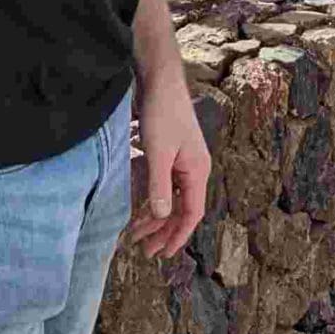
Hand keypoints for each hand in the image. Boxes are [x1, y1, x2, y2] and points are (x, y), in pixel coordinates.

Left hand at [129, 70, 209, 259]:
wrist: (161, 79)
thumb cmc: (162, 113)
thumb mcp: (157, 151)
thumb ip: (160, 185)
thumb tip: (162, 215)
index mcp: (198, 170)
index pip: (192, 213)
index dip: (178, 235)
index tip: (164, 254)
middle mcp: (196, 168)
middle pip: (183, 209)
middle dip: (164, 231)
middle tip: (144, 250)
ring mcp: (185, 160)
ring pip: (173, 198)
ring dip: (156, 216)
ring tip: (136, 233)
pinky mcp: (173, 153)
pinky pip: (167, 185)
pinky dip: (154, 198)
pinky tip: (141, 206)